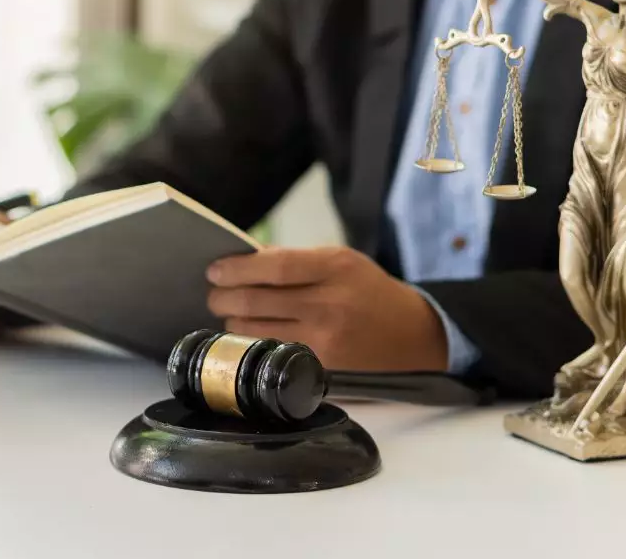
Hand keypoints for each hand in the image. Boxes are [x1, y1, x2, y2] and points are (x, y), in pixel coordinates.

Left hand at [205, 246, 448, 371]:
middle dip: (224, 295)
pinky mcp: (319, 366)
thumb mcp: (341, 261)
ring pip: (256, 329)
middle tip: (213, 292)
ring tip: (229, 311)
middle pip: (257, 300)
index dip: (237, 268)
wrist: (411, 335)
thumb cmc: (369, 291)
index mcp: (336, 267)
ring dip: (232, 319)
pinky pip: (271, 350)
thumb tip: (245, 261)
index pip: (274, 266)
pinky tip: (246, 332)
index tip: (216, 269)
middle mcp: (329, 304)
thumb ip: (296, 260)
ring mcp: (324, 339)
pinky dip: (252, 340)